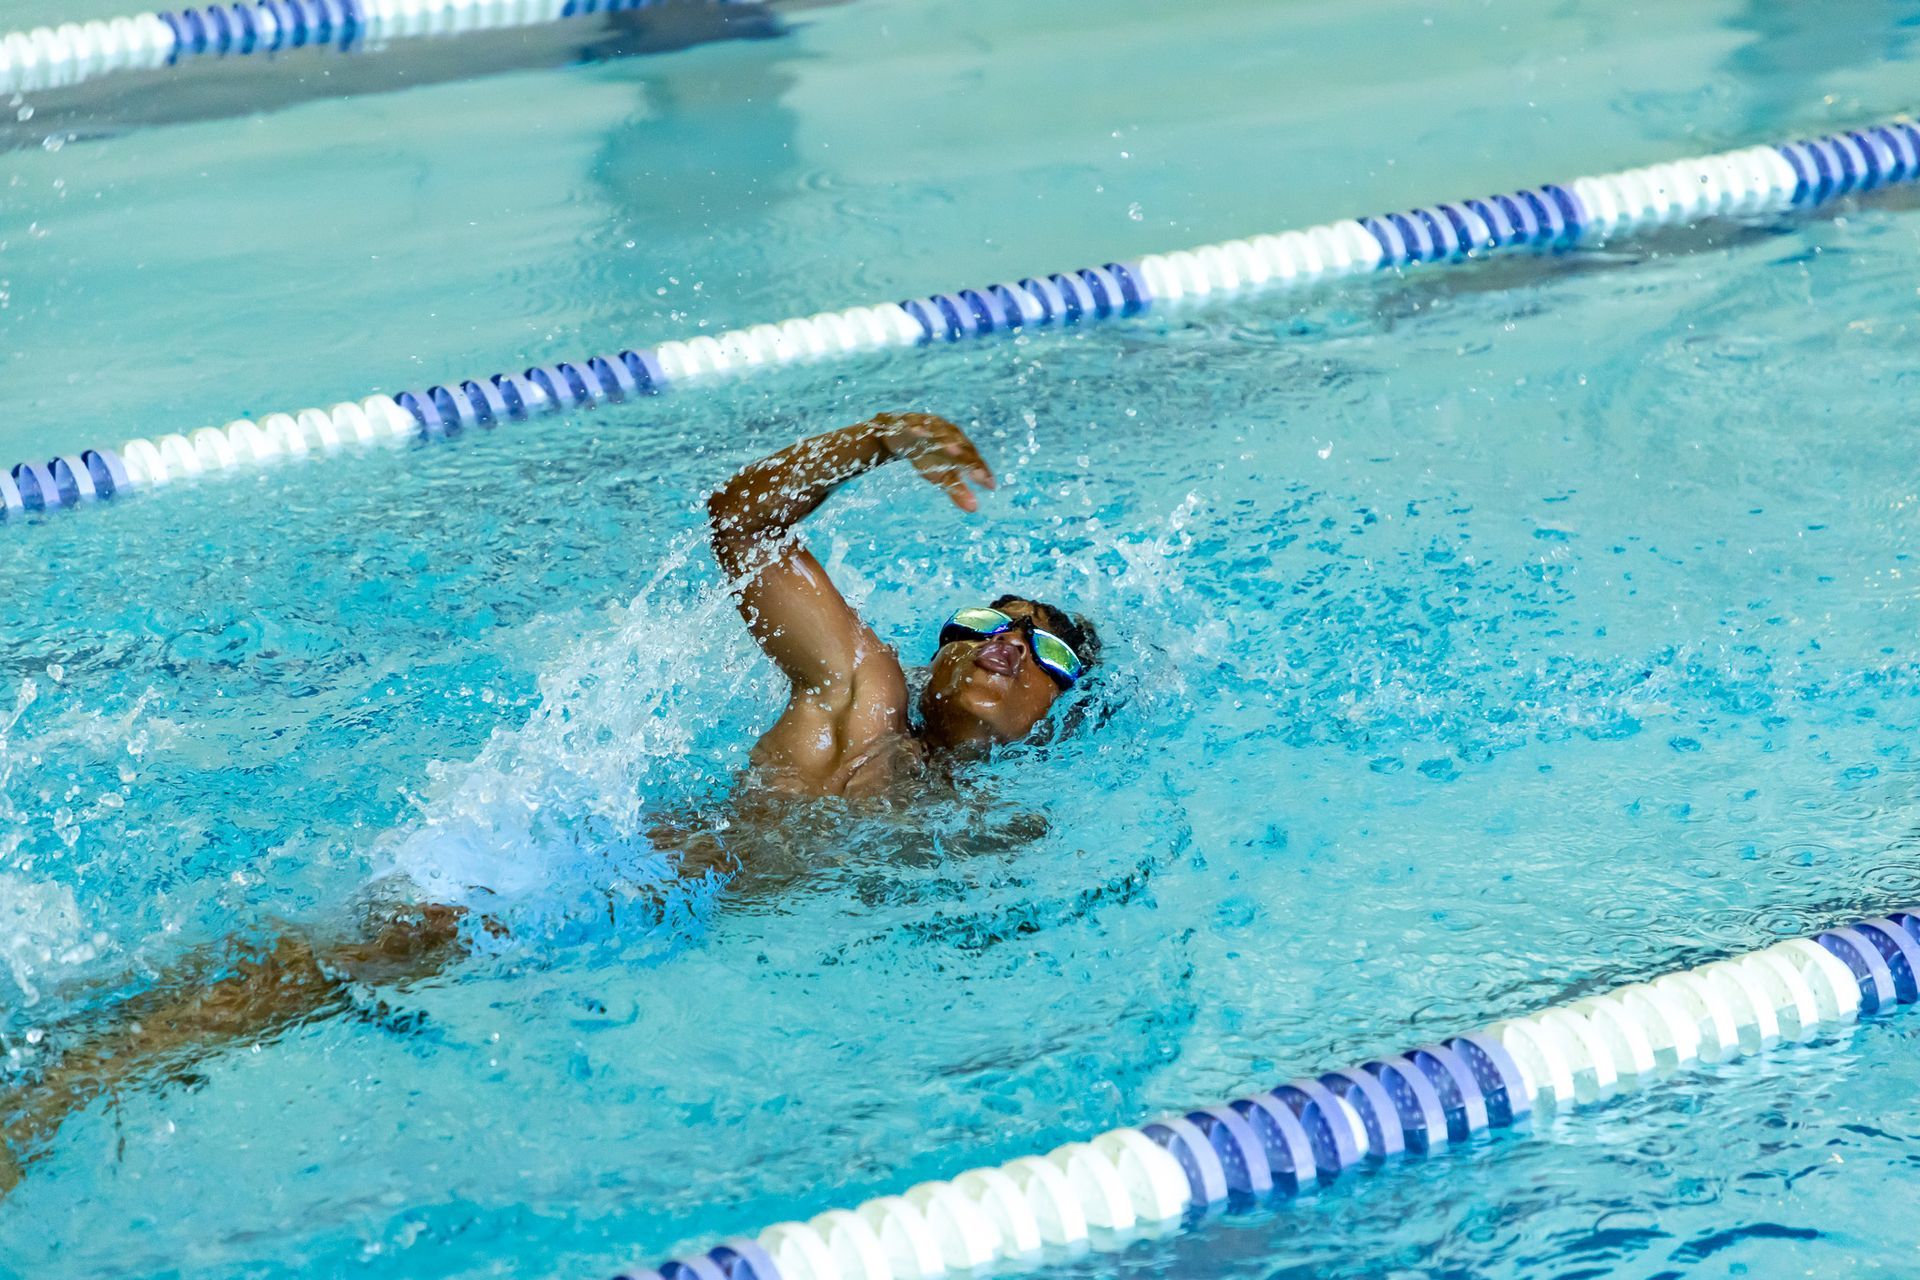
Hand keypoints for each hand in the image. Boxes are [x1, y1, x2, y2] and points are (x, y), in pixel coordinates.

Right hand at [872, 412, 996, 511]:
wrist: (903, 431)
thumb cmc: (929, 455)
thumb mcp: (942, 475)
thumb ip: (957, 490)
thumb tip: (974, 509)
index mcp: (961, 447)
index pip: (974, 460)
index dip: (982, 472)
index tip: (991, 486)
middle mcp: (950, 435)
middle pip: (961, 447)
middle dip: (969, 459)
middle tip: (978, 474)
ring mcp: (932, 427)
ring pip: (940, 434)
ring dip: (946, 440)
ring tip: (953, 450)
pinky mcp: (912, 422)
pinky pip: (914, 426)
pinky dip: (917, 428)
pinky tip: (917, 431)